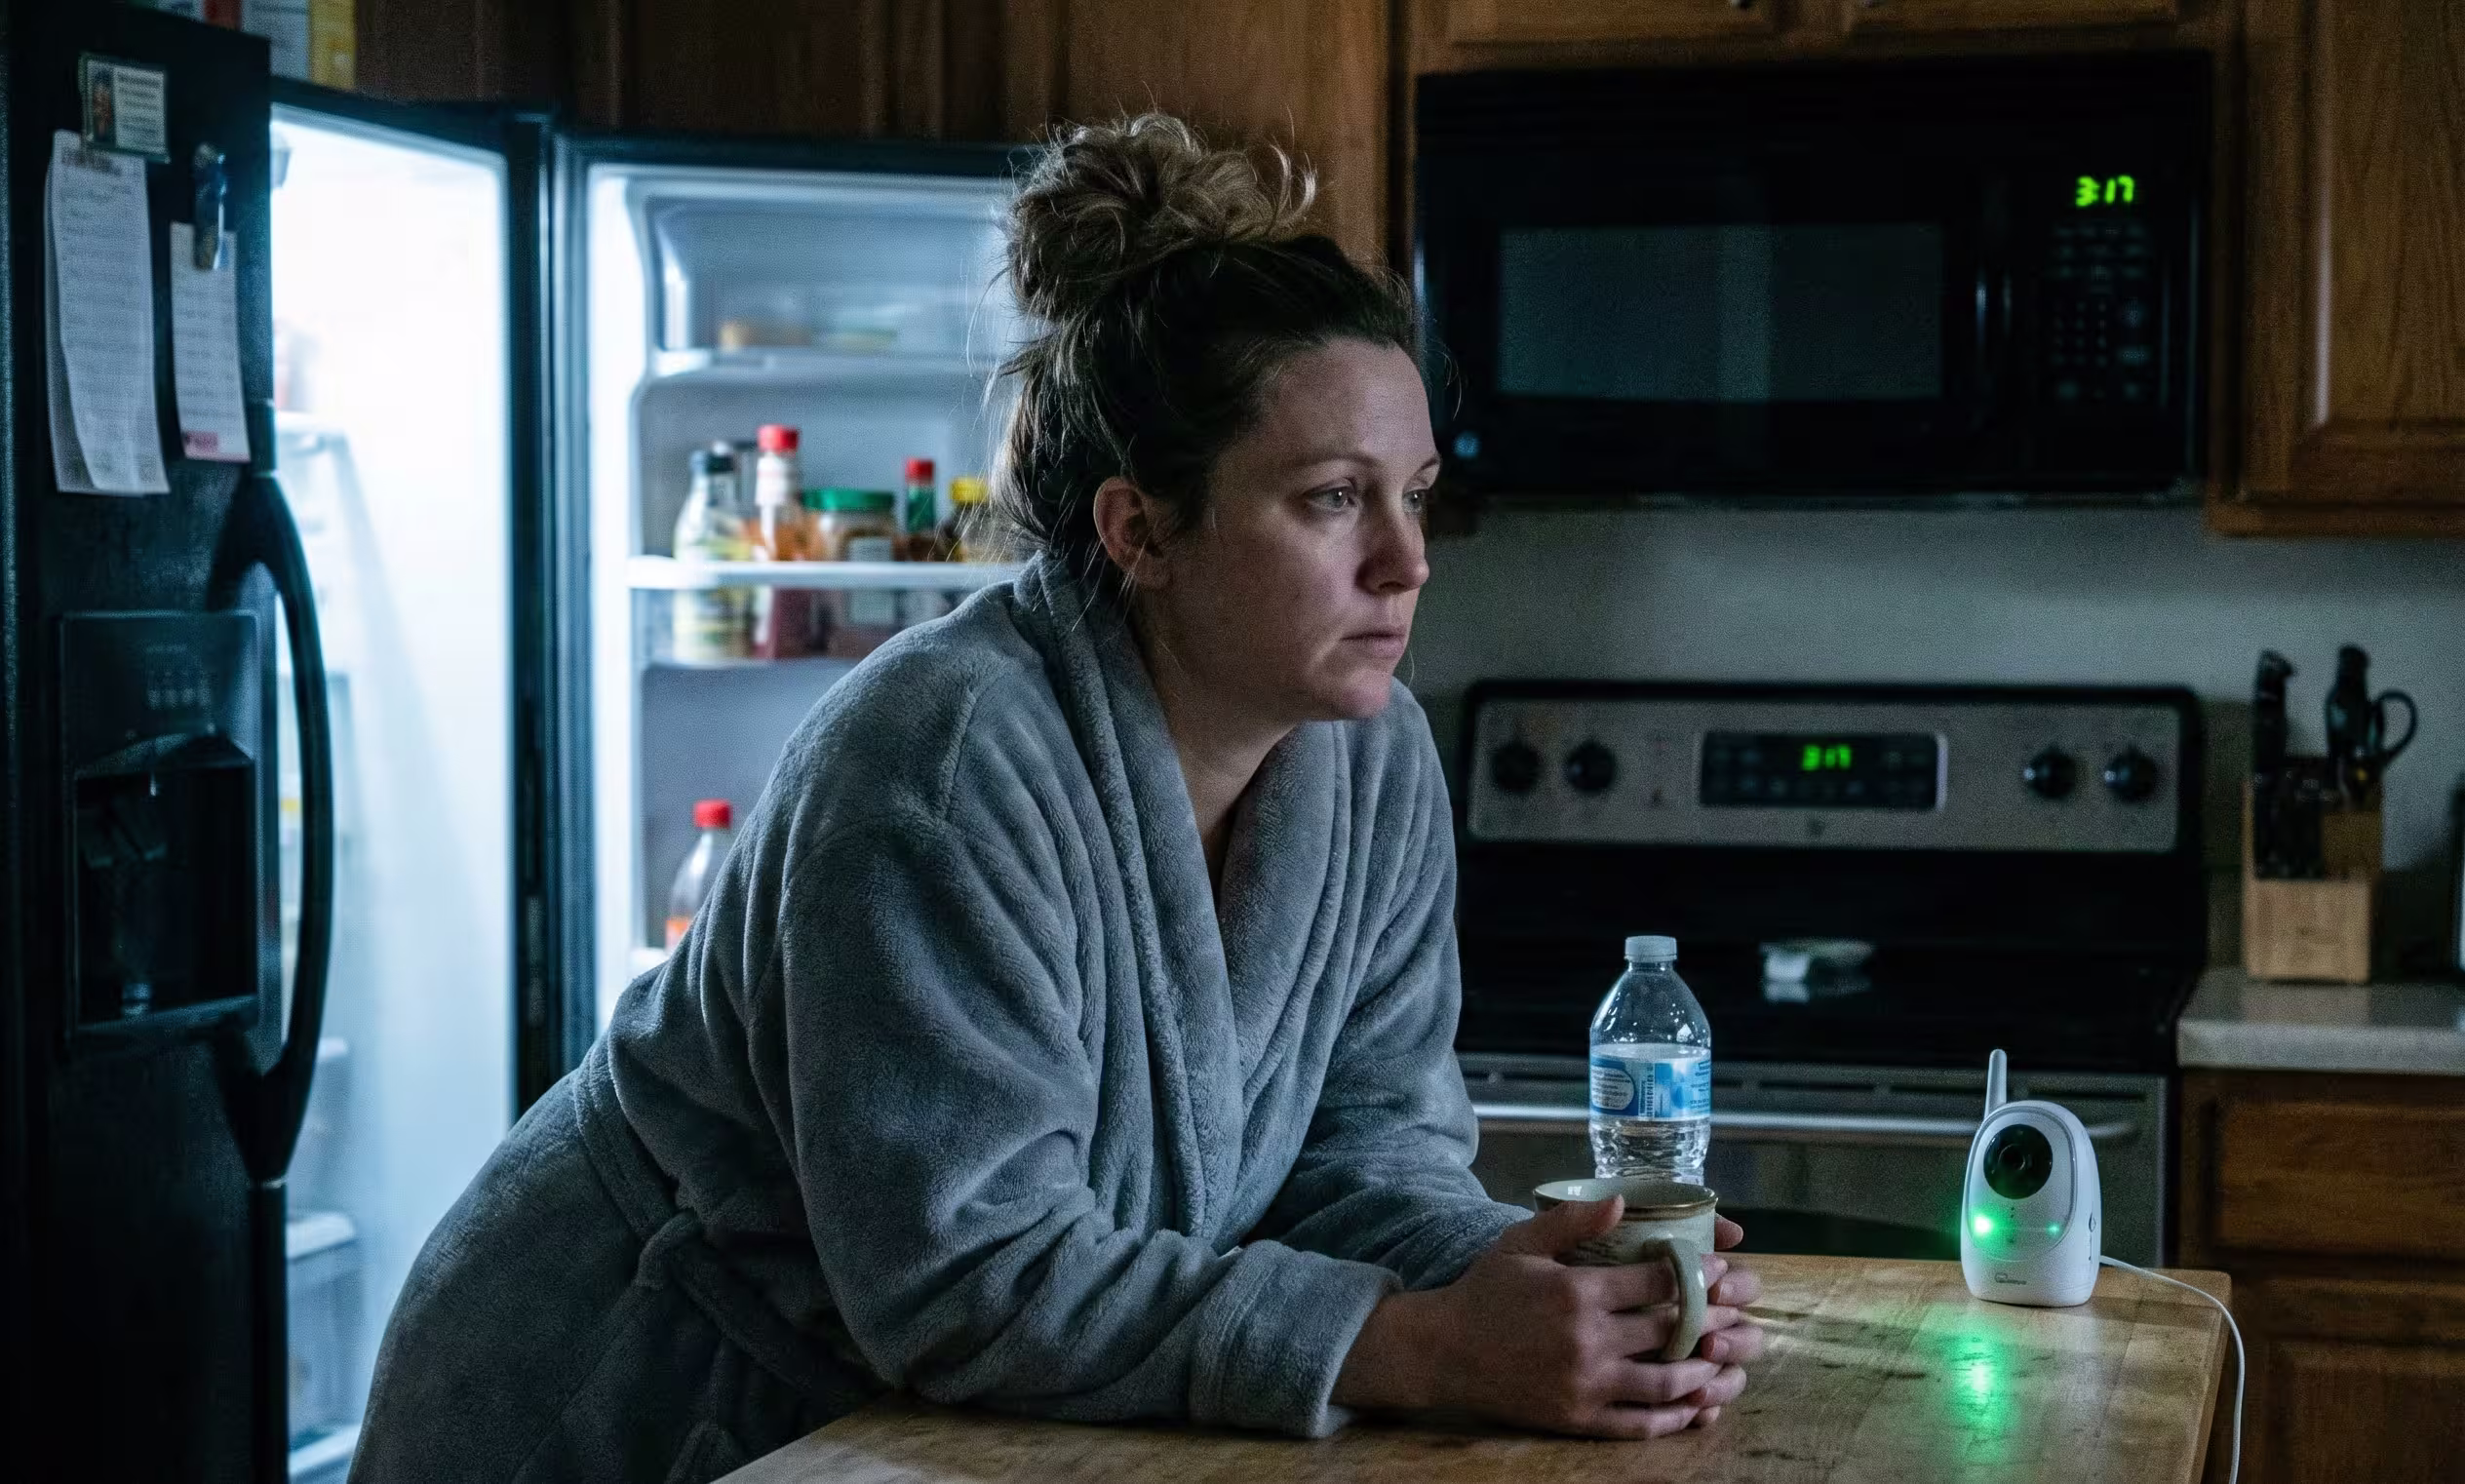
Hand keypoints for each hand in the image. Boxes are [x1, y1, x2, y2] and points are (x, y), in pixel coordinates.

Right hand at [1334, 1198, 1764, 1438]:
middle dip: (1716, 1320)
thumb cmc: (1485, 1291)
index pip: (1657, 1282)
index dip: (1698, 1274)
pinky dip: (1675, 1418)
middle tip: (1742, 1313)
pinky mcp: (1578, 1419)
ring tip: (1729, 1363)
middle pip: (1672, 1331)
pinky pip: (1639, 1425)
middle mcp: (1587, 1340)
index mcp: (1577, 1292)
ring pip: (1666, 1383)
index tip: (1722, 1270)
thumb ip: (1574, 1221)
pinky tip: (1697, 1407)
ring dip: (1706, 1373)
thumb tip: (1624, 1202)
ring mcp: (1585, 1384)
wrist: (1442, 1352)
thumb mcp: (1522, 1242)